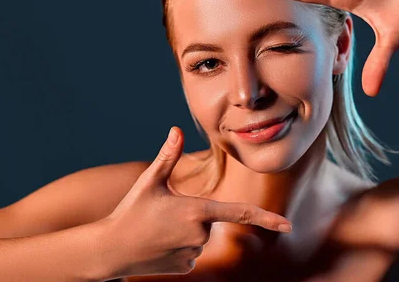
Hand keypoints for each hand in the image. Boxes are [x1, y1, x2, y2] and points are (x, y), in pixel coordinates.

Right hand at [97, 126, 292, 278]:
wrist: (110, 249)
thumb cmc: (130, 212)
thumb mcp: (149, 182)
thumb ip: (167, 156)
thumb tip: (176, 129)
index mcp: (196, 211)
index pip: (239, 212)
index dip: (267, 218)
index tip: (288, 225)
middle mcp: (200, 235)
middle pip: (209, 219)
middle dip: (193, 214)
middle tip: (163, 215)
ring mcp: (193, 254)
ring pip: (200, 237)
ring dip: (184, 232)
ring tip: (158, 230)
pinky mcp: (186, 268)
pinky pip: (192, 253)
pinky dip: (179, 247)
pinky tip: (160, 246)